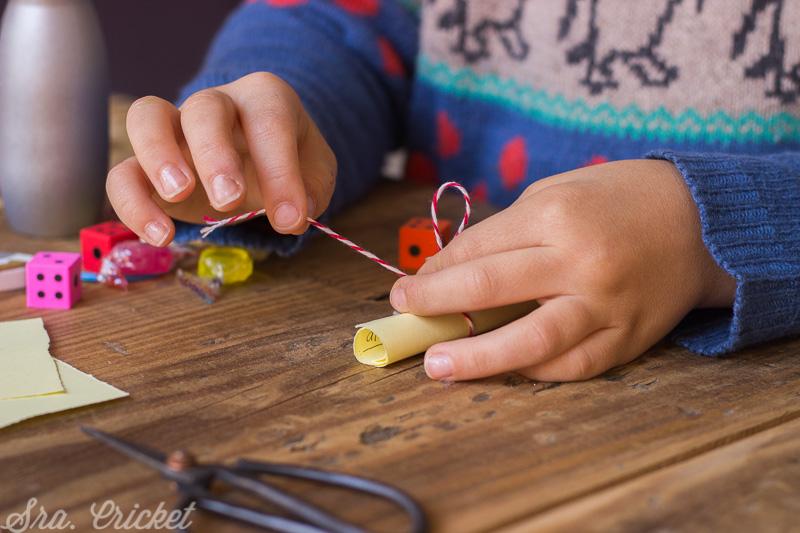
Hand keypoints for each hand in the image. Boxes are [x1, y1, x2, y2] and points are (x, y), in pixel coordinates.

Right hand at [107, 72, 335, 245]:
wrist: (258, 158)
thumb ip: (312, 188)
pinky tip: (160, 236)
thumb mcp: (314, 170)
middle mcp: (215, 103)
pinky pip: (123, 173)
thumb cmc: (287, 159)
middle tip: (229, 200)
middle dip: (215, 154)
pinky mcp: (147, 164)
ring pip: (146, 118)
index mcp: (264, 98)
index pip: (269, 121)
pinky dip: (132, 204)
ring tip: (178, 197)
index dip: (280, 170)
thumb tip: (294, 214)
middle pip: (204, 109)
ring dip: (158, 156)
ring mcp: (175, 128)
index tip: (291, 219)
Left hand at [390, 160, 736, 381]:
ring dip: (477, 358)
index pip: (476, 250)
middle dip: (437, 305)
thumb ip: (506, 233)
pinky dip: (533, 370)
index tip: (409, 288)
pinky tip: (504, 370)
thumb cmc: (615, 199)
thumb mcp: (555, 193)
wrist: (699, 220)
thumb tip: (450, 272)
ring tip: (438, 367)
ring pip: (532, 341)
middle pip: (491, 289)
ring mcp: (606, 305)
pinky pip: (574, 365)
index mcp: (556, 216)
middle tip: (405, 318)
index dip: (435, 272)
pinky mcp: (628, 337)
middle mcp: (579, 261)